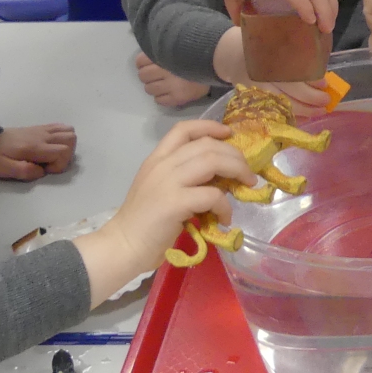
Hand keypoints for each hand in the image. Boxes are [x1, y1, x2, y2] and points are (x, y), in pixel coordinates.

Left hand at [0, 123, 75, 180]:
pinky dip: (61, 137)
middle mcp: (41, 136)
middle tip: (49, 164)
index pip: (64, 151)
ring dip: (65, 145)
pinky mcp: (36, 129)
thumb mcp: (2, 169)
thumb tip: (41, 172)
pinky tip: (49, 147)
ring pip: (67, 131)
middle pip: (71, 138)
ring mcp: (40, 130)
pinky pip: (59, 127)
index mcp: (34, 147)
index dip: (59, 165)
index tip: (43, 170)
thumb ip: (24, 171)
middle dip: (66, 155)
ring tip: (50, 156)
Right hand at [71, 119, 252, 298]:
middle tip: (247, 172)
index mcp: (157, 159)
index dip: (210, 127)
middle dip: (235, 155)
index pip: (184, 129)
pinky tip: (224, 218)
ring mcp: (168, 182)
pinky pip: (212, 195)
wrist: (124, 245)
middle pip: (207, 145)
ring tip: (246, 186)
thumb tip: (219, 178)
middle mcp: (162, 164)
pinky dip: (225, 206)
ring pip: (213, 161)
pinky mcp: (175, 202)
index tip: (229, 134)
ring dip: (237, 172)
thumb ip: (184, 178)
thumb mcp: (160, 190)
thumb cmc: (143, 223)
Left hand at [134, 51, 212, 108]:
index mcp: (166, 55)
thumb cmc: (195, 57)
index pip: (140, 61)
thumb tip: (144, 59)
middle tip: (156, 75)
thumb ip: (161, 51)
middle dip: (147, 75)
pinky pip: (159, 101)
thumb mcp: (177, 48)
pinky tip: (168, 92)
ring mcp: (172, 86)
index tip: (150, 64)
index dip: (143, 63)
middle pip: (143, 76)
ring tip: (162, 84)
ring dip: (153, 87)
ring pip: (149, 89)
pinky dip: (161, 97)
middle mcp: (167, 71)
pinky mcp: (178, 98)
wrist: (217, 67)